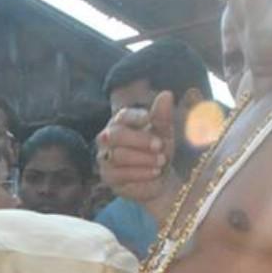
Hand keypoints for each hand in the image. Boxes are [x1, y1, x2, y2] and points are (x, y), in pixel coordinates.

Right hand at [97, 90, 176, 205]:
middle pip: (116, 135)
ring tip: (161, 161)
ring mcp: (105, 158)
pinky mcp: (108, 177)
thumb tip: (166, 94)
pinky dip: (140, 173)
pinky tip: (155, 172)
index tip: (149, 119)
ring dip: (143, 158)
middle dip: (140, 140)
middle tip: (160, 145)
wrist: (159, 178)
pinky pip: (120, 174)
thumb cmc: (158, 150)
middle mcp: (107, 138)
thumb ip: (162, 116)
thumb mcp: (164, 132)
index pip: (122, 116)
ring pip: (118, 156)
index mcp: (120, 122)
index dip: (135, 117)